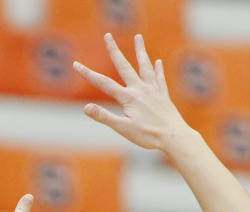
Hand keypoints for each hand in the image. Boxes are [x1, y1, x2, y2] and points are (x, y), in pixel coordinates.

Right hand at [73, 33, 191, 152]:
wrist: (174, 137)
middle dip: (114, 50)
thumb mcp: (123, 129)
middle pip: (124, 66)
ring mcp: (153, 90)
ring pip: (145, 66)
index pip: (104, 83)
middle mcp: (140, 89)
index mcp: (128, 98)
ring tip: (138, 37)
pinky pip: (159, 78)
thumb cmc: (148, 136)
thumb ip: (104, 117)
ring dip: (140, 51)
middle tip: (108, 35)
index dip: (88, 74)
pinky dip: (158, 69)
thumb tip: (86, 107)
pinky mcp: (163, 95)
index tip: (76, 65)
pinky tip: (158, 61)